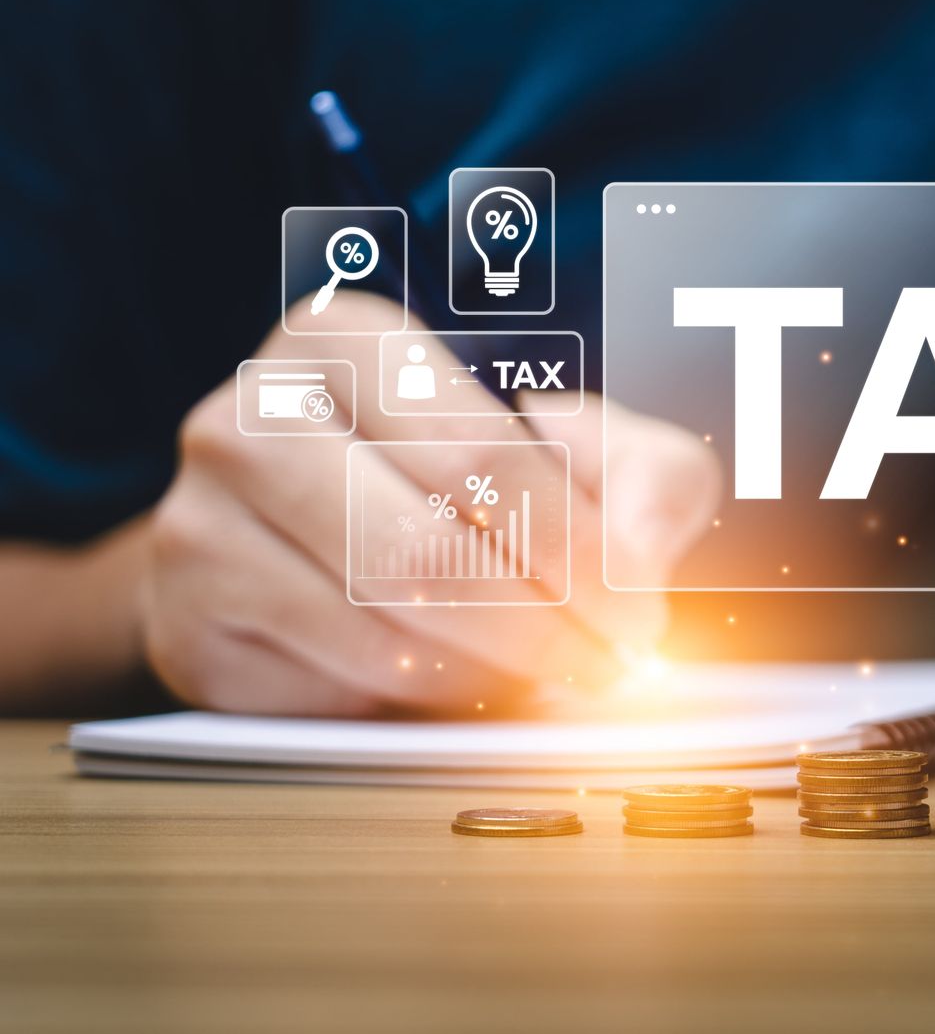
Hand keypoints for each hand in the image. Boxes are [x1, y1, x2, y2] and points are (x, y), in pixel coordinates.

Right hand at [143, 291, 719, 715]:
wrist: (300, 534)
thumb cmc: (457, 479)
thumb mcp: (578, 448)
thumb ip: (644, 477)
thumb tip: (636, 559)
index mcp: (346, 340)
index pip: (481, 457)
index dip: (578, 553)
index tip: (637, 619)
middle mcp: (251, 415)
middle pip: (426, 551)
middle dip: (544, 629)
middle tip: (606, 668)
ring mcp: (198, 520)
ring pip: (380, 630)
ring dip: (487, 671)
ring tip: (540, 670)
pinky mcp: (185, 624)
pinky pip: (328, 687)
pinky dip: (414, 699)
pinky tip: (452, 677)